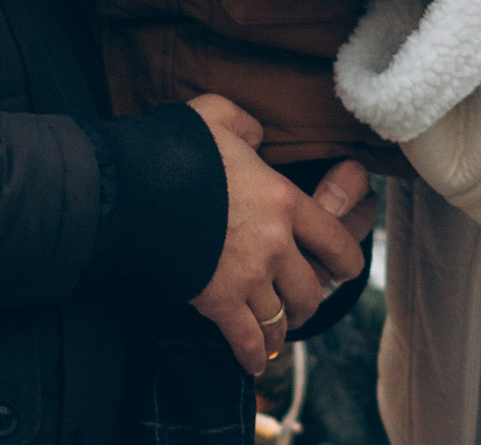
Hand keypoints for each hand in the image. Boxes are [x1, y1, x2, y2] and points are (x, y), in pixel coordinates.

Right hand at [183, 95, 366, 373]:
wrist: (134, 188)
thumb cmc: (175, 148)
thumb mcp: (216, 116)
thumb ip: (246, 125)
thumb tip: (257, 137)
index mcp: (284, 200)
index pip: (336, 240)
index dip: (346, 261)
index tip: (345, 270)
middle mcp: (276, 244)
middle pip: (310, 289)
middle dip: (307, 302)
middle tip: (299, 304)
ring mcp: (249, 276)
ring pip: (282, 318)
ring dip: (281, 329)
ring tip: (275, 332)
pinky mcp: (219, 301)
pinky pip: (247, 339)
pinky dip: (253, 355)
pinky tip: (254, 364)